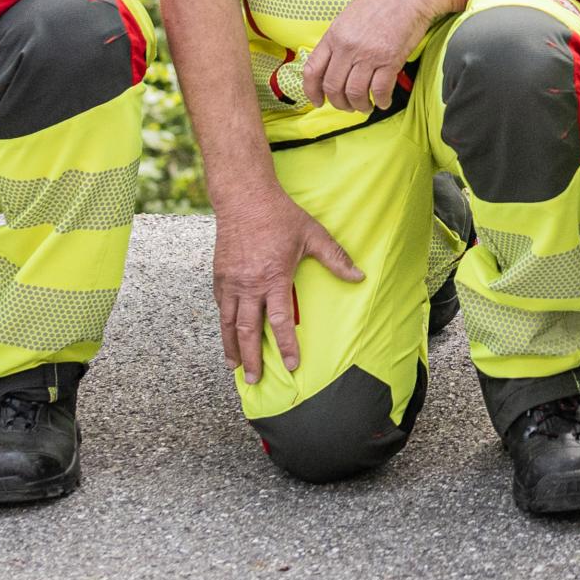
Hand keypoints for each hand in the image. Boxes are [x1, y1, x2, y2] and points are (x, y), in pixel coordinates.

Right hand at [211, 189, 361, 383]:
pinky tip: (228, 334)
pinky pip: (220, 306)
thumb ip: (336, 258)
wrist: (245, 199)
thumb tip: (359, 276)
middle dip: (252, 358)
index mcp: (274, 278)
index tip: (292, 365)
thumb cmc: (281, 217)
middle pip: (248, 330)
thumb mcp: (313, 235)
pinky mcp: (219, 276)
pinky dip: (223, 324)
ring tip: (235, 367)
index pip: (280, 322)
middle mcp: (249, 285)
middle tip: (254, 380)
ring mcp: (231, 282)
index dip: (286, 346)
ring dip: (231, 347)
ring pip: (228, 323)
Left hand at [298, 0, 447, 111]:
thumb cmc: (383, 0)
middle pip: (333, 87)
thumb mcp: (350, 16)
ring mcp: (369, 54)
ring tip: (365, 107)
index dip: (311, 91)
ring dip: (359, 105)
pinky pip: (380, 90)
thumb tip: (334, 63)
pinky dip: (381, 101)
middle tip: (347, 106)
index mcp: (334, 35)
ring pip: (355, 92)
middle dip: (339, 103)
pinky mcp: (390, 60)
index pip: (312, 70)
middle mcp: (348, 47)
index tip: (317, 101)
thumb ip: (339, 40)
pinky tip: (383, 101)